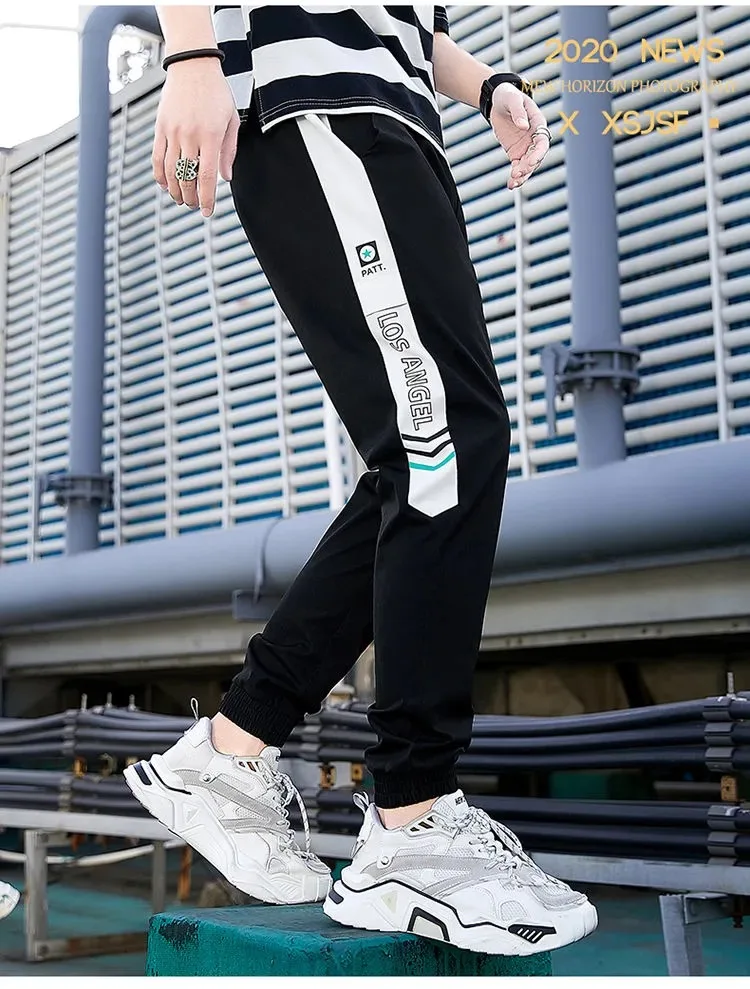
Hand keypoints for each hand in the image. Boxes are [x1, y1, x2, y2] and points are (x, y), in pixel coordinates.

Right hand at [153, 59, 239, 216]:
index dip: (207, 199)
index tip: (207, 212)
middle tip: (195, 206)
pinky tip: (165, 185)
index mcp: (211, 136)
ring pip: (170, 171)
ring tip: (181, 199)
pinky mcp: (160, 127)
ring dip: (175, 190)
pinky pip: (157, 157)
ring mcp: (172, 132)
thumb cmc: (216, 93)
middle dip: (191, 198)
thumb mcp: (231, 121)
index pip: (207, 177)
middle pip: (187, 178)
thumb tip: (225, 178)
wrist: (193, 66)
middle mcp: (190, 135)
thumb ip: (228, 151)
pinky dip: (160, 175)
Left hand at [489, 83, 549, 190]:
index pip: (542, 142)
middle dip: (528, 167)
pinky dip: (515, 177)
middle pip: (536, 157)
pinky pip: (517, 167)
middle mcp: (534, 138)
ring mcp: (526, 147)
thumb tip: (523, 125)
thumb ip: (519, 112)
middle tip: (516, 173)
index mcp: (538, 124)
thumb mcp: (512, 99)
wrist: (498, 101)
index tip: (530, 161)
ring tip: (513, 183)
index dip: (538, 153)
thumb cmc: (508, 96)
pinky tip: (511, 185)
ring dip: (522, 176)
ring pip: (528, 165)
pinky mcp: (516, 153)